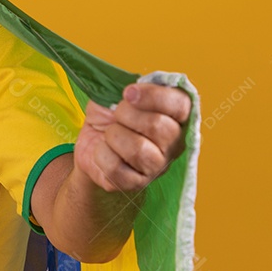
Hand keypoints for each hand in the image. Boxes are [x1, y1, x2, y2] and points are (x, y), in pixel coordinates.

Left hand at [73, 82, 190, 194]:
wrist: (90, 144)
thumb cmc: (109, 116)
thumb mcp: (116, 93)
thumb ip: (129, 87)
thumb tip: (132, 90)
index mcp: (176, 116)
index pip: (180, 104)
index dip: (153, 96)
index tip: (128, 92)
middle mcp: (174, 143)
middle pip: (158, 125)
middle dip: (126, 114)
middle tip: (116, 114)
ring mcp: (158, 166)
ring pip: (137, 149)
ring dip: (113, 135)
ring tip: (109, 134)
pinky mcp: (136, 183)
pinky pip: (116, 168)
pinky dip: (101, 154)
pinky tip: (103, 150)